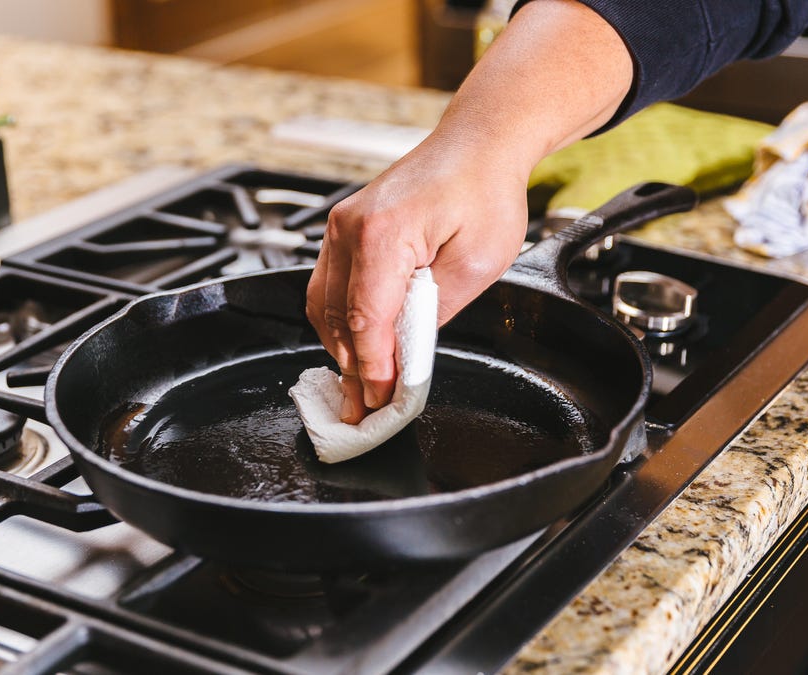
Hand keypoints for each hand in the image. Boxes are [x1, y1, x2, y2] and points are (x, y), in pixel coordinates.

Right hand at [306, 135, 530, 422]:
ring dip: (342, 349)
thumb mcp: (476, 263)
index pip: (367, 320)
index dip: (373, 370)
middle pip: (338, 318)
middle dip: (352, 370)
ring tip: (358, 389)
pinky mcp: (343, 230)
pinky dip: (339, 322)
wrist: (477, 146)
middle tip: (364, 411)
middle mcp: (349, 228)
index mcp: (383, 233)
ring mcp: (340, 227)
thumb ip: (434, 312)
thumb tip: (405, 354)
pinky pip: (328, 287)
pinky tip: (356, 348)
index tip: (381, 403)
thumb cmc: (484, 192)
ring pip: (324, 307)